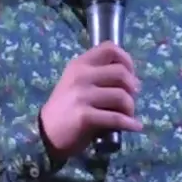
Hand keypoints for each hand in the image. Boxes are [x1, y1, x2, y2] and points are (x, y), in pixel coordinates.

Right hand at [39, 42, 142, 157]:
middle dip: (133, 88)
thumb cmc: (67, 107)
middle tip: (130, 99)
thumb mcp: (78, 83)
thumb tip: (132, 80)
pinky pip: (116, 118)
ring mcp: (81, 95)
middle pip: (121, 73)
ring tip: (128, 115)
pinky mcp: (84, 116)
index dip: (127, 60)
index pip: (110, 49)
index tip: (130, 75)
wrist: (46, 133)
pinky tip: (134, 126)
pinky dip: (129, 123)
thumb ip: (99, 75)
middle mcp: (80, 76)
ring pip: (121, 96)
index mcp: (80, 64)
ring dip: (130, 108)